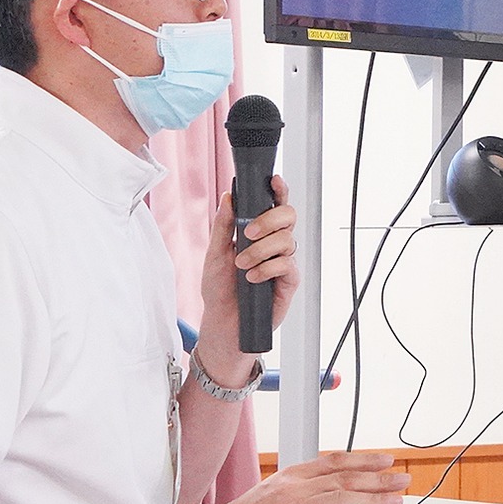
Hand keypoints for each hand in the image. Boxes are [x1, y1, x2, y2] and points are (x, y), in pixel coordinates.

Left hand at [198, 177, 300, 364]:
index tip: (272, 180)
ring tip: (242, 265)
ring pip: (286, 240)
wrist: (223, 323)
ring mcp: (283, 261)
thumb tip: (228, 197)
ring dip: (261, 250)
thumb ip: (222, 225)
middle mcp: (274, 244)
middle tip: (248, 233)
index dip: (278, 190)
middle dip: (269, 220)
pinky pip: (286, 264)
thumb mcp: (214, 253)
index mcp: (258, 233)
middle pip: (288, 216)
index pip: (274, 204)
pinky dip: (267, 268)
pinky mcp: (289, 280)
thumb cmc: (220, 290)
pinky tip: (253, 278)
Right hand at [205, 451, 410, 503]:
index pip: (334, 461)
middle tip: (402, 477)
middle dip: (378, 478)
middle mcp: (296, 487)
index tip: (385, 460)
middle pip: (344, 477)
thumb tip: (331, 493)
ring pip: (341, 497)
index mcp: (292, 475)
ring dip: (372, 498)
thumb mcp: (274, 492)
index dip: (363, 460)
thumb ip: (303, 490)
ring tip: (396, 498)